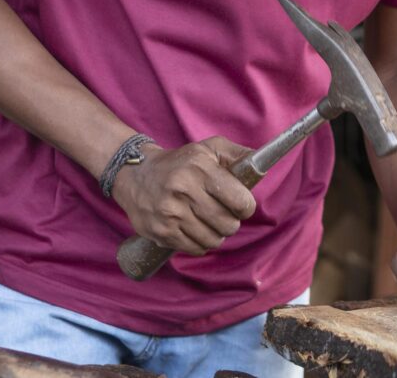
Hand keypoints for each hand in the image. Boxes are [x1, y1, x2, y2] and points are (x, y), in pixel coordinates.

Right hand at [111, 136, 256, 255]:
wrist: (135, 174)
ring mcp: (170, 213)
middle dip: (231, 222)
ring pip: (213, 240)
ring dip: (216, 234)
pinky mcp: (160, 231)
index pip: (239, 201)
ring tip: (209, 222)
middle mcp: (183, 190)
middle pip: (228, 224)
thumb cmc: (179, 162)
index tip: (241, 206)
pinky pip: (195, 248)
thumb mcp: (208, 148)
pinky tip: (195, 229)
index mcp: (200, 169)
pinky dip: (200, 243)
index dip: (246, 207)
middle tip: (224, 215)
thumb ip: (237, 154)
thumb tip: (262, 163)